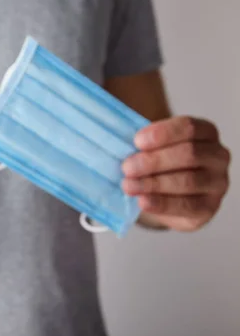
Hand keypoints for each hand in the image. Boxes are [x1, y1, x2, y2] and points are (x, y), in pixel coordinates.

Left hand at [121, 116, 229, 230]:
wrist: (167, 196)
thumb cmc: (160, 165)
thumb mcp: (153, 148)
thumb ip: (142, 144)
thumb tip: (117, 143)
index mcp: (205, 133)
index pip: (189, 127)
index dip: (162, 133)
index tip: (136, 141)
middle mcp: (217, 156)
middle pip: (189, 154)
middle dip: (153, 161)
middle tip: (126, 168)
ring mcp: (217, 182)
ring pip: (188, 181)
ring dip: (153, 183)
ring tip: (128, 186)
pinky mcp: (209, 207)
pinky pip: (187, 206)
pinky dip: (162, 204)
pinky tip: (143, 201)